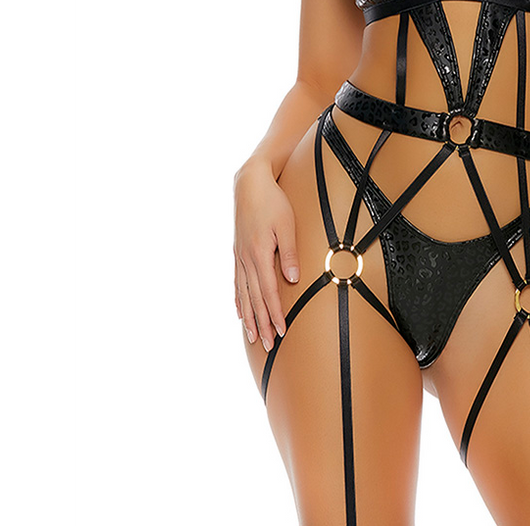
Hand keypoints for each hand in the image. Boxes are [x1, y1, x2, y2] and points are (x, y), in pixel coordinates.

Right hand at [233, 159, 299, 351]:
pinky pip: (237, 282)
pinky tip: (240, 312)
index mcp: (259, 253)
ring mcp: (240, 256)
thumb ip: (289, 252)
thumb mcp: (286, 224)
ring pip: (244, 294)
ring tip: (254, 337)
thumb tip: (292, 279)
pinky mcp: (238, 252)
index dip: (275, 313)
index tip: (282, 331)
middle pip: (255, 298)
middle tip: (270, 346)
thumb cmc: (272, 201)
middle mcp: (246, 259)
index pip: (269, 292)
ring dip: (250, 317)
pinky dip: (239, 300)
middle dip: (263, 323)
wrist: (249, 183)